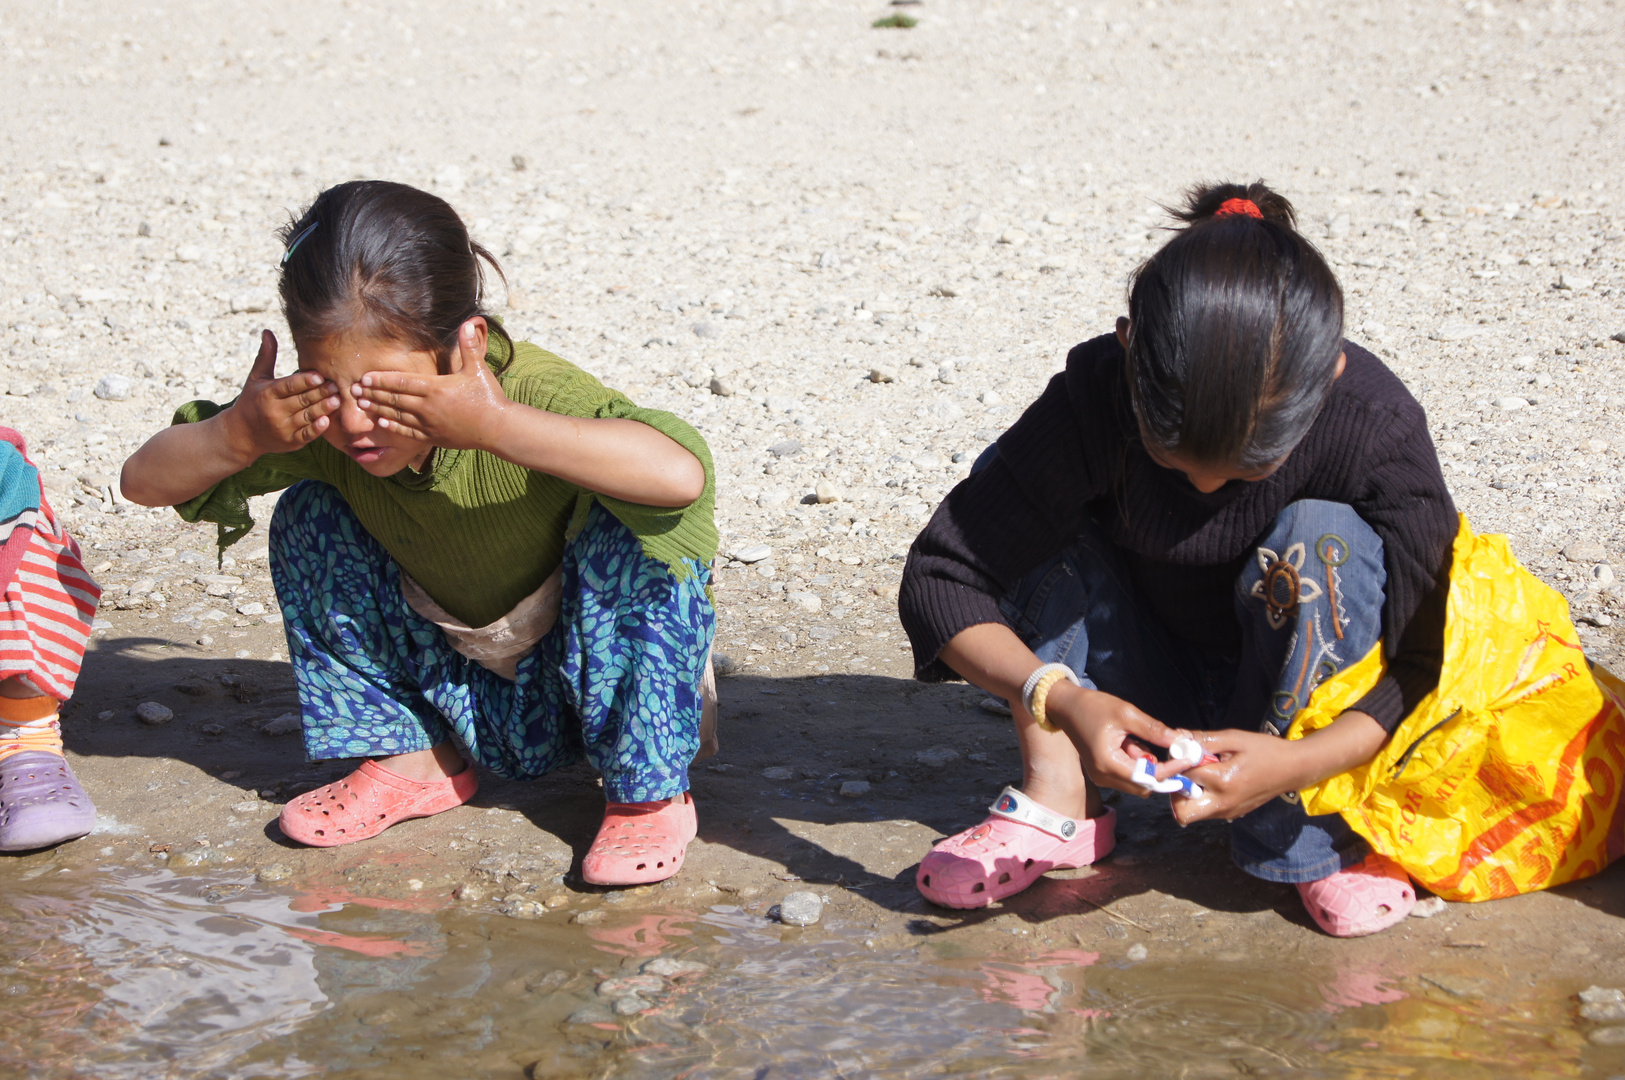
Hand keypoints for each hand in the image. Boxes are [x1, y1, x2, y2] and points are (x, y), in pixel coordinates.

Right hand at [222, 330, 339, 459]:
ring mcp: (283, 428)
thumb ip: (266, 356)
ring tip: (338, 399)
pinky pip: (306, 435)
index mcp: (267, 394)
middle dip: (320, 393)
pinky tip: (327, 420)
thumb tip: (268, 331)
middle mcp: (274, 412)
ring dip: (323, 408)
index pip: (288, 386)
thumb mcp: (256, 378)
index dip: (304, 381)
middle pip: (301, 401)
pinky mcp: (290, 442)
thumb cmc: (251, 401)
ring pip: (307, 417)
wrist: (241, 435)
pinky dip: (316, 429)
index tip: (319, 375)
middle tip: (336, 385)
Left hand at [353, 320, 510, 450]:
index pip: (402, 382)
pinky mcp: (434, 437)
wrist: (498, 428)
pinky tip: (381, 423)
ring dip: (377, 409)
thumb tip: (469, 322)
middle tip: (353, 390)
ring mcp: (429, 424)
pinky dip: (393, 427)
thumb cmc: (489, 396)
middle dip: (372, 394)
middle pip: (394, 399)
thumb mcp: (478, 369)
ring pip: (397, 416)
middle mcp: (428, 407)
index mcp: (436, 388)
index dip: (381, 380)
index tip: (364, 377)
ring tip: (361, 405)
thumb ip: (469, 346)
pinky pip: (408, 433)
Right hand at [1043, 684, 1177, 795]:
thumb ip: (1154, 730)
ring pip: (1138, 781)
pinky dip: (1137, 763)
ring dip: (1147, 765)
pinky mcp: (1102, 773)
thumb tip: (1180, 741)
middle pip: (1144, 786)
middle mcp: (1104, 777)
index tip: (1187, 757)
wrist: (1066, 706)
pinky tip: (1130, 742)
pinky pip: (1128, 775)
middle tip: (1170, 747)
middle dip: (1160, 769)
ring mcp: (1102, 777)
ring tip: (1136, 737)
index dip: (1171, 769)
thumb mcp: (1127, 713)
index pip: (1148, 776)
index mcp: (1108, 764)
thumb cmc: (1093, 707)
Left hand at [1171, 729, 1306, 823]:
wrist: (1294, 769)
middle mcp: (1223, 803)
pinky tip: (1213, 782)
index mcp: (1222, 781)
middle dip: (1176, 793)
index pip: (1184, 776)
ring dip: (1188, 796)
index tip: (1183, 753)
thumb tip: (1177, 736)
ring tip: (1201, 775)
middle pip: (1182, 812)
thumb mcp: (1234, 738)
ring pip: (1193, 814)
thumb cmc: (1265, 750)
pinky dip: (1202, 799)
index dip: (1178, 762)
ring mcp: (1228, 812)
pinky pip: (1207, 812)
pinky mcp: (1232, 815)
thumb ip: (1204, 740)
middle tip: (1184, 774)